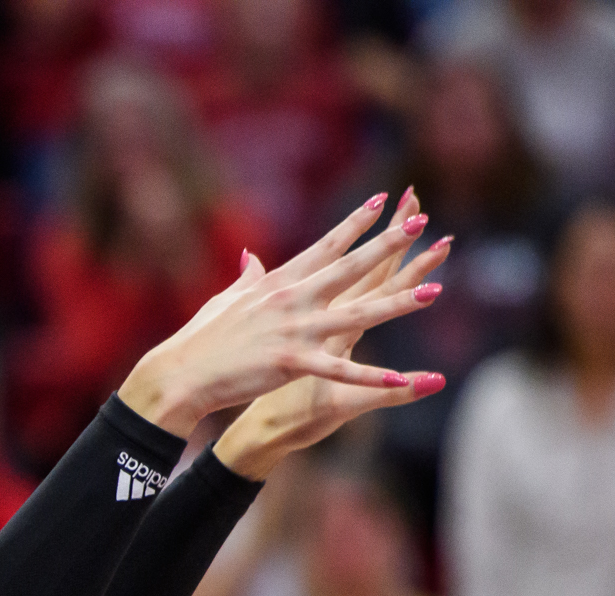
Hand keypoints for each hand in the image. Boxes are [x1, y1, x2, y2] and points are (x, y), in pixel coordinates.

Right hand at [117, 191, 440, 436]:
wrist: (180, 373)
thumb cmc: (199, 339)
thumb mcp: (225, 301)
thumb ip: (247, 279)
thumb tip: (251, 257)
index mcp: (278, 283)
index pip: (325, 247)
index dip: (356, 224)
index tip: (384, 201)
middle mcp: (292, 300)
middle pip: (349, 268)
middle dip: (387, 245)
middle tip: (420, 223)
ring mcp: (294, 330)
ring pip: (357, 314)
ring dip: (397, 303)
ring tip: (434, 291)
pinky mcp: (291, 363)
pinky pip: (340, 370)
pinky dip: (370, 375)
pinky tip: (400, 376)